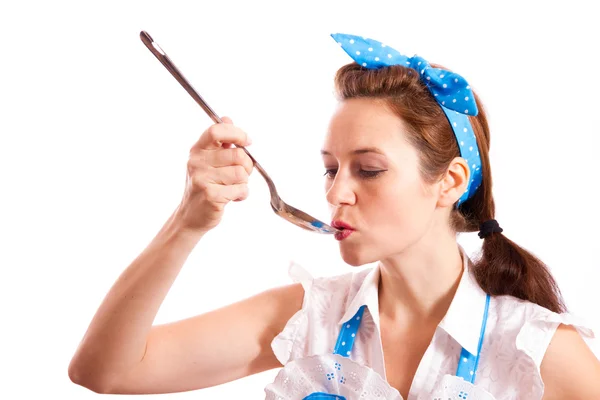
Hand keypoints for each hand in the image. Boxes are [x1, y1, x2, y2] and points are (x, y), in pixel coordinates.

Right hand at [175, 117, 252, 233]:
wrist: (191, 216)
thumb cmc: (204, 186)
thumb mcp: (207, 161)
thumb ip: (219, 142)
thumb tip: (227, 118)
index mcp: (197, 150)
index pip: (216, 131)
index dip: (236, 133)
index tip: (247, 141)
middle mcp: (197, 163)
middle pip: (237, 155)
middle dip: (246, 166)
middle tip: (240, 174)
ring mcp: (202, 179)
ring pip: (241, 173)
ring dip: (243, 182)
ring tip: (232, 187)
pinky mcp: (211, 196)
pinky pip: (241, 189)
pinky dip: (242, 195)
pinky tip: (232, 197)